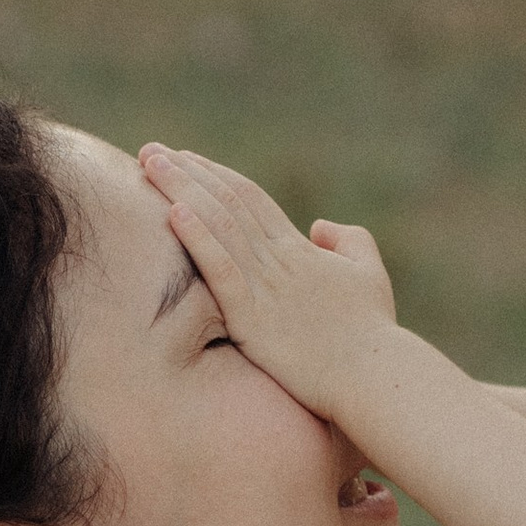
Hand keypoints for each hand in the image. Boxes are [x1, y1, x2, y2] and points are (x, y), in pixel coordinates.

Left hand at [140, 144, 398, 419]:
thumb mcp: (370, 274)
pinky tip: (173, 212)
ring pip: (219, 225)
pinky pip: (222, 270)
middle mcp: (279, 259)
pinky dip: (198, 239)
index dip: (216, 176)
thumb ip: (348, 240)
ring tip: (149, 164)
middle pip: (227, 202)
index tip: (187, 159)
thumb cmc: (374, 332)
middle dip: (187, 173)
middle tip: (151, 151)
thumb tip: (319, 224)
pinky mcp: (254, 319)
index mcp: (300, 250)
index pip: (251, 200)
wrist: (375, 375)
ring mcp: (266, 287)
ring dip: (181, 190)